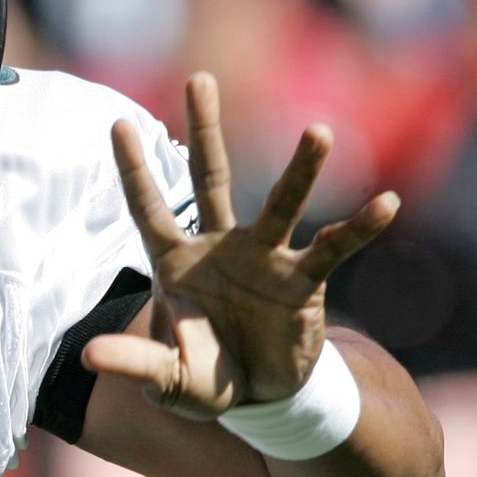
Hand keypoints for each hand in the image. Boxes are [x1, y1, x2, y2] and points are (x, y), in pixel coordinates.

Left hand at [81, 72, 397, 419]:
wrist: (259, 397)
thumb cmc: (205, 378)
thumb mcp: (166, 378)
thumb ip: (134, 362)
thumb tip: (88, 356)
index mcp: (176, 261)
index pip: (150, 208)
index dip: (134, 171)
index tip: (118, 125)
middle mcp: (220, 246)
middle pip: (210, 178)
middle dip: (204, 131)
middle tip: (200, 79)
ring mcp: (264, 256)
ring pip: (282, 203)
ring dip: (301, 169)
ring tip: (320, 131)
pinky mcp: (303, 279)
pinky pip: (334, 248)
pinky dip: (361, 228)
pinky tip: (387, 204)